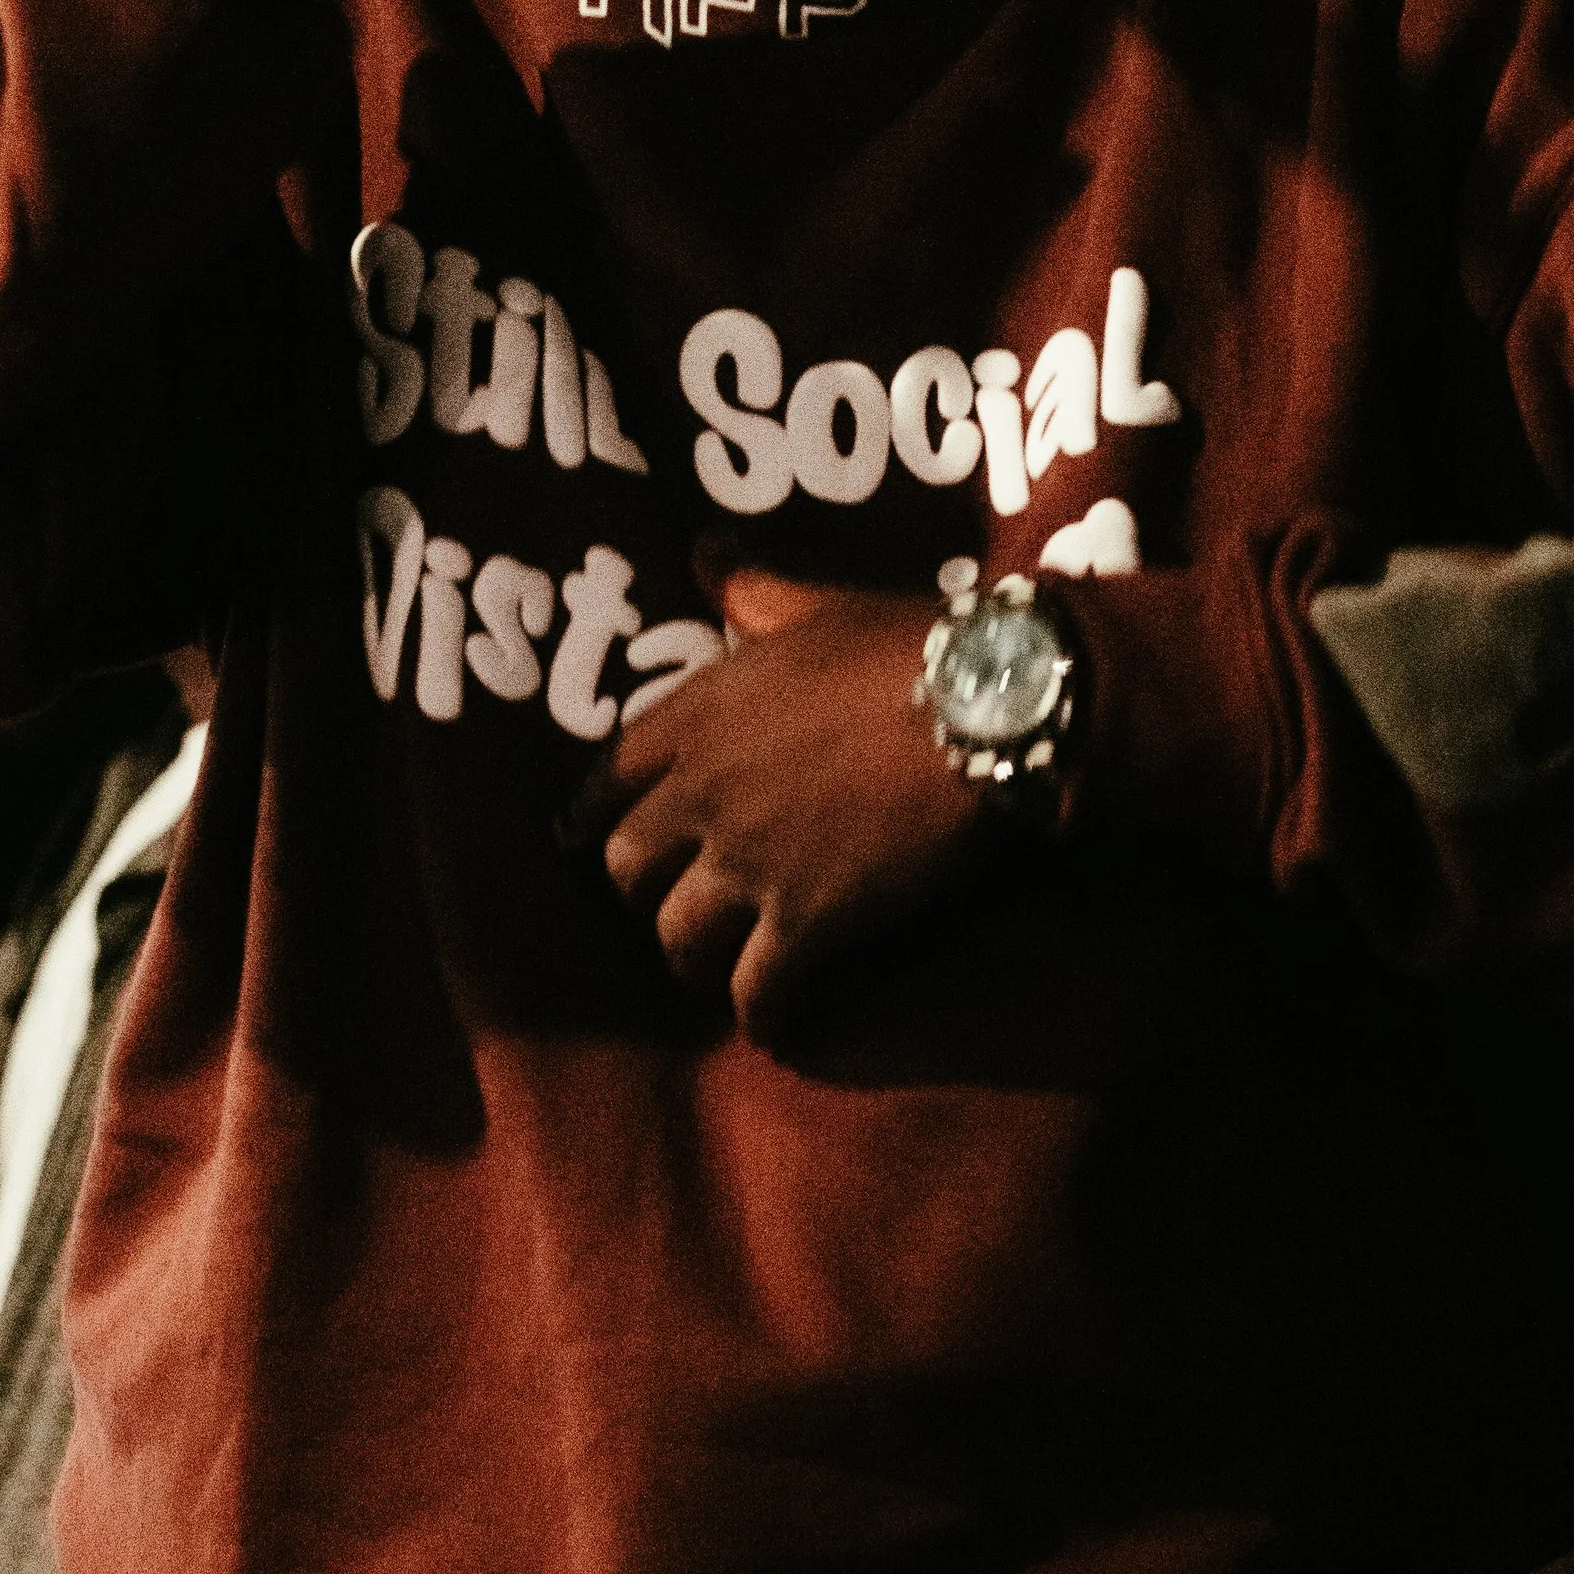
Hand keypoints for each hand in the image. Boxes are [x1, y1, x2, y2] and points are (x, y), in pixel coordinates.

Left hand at [561, 571, 984, 1043]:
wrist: (989, 708)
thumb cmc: (907, 644)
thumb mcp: (815, 603)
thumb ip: (751, 588)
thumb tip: (703, 550)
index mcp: (695, 716)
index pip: (605, 779)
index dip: (592, 816)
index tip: (584, 840)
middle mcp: (701, 794)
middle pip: (627, 869)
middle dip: (644, 893)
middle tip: (673, 904)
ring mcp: (748, 864)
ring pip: (676, 940)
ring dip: (695, 961)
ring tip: (719, 973)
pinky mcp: (806, 924)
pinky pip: (755, 993)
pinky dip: (762, 1014)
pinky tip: (776, 1023)